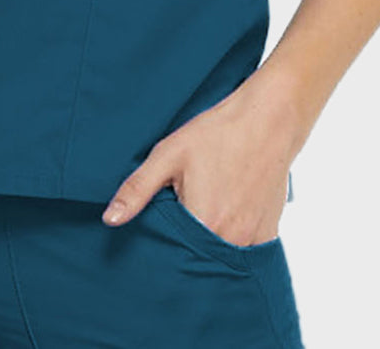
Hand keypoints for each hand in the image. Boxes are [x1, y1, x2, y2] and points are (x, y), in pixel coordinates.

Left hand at [100, 71, 302, 244]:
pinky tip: (224, 223)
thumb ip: (138, 189)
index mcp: (203, 223)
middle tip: (177, 225)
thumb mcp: (169, 153)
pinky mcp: (269, 233)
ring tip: (200, 223)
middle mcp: (231, 240)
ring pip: (221, 260)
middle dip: (184, 251)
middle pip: (197, 260)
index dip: (161, 249)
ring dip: (207, 250)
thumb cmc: (217, 133)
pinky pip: (246, 255)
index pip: (172, 254)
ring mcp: (253, 240)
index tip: (156, 238)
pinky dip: (232, 246)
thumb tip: (110, 220)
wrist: (268, 119)